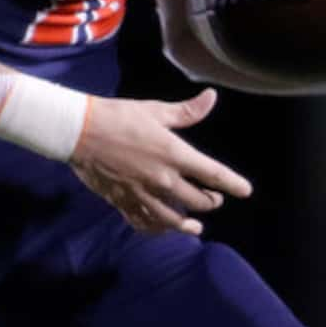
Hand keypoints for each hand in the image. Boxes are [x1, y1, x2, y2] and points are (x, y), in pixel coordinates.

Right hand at [69, 89, 252, 234]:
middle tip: (214, 199)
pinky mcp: (124, 201)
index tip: (246, 191)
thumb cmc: (118, 117)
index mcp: (174, 154)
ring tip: (195, 227)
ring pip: (174, 219)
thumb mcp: (155, 110)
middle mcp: (163, 179)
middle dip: (211, 201)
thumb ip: (186, 112)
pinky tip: (162, 229)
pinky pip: (144, 222)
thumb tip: (211, 98)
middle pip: (198, 201)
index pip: (214, 174)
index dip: (234, 184)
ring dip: (188, 224)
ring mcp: (143, 194)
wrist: (79, 132)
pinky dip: (156, 228)